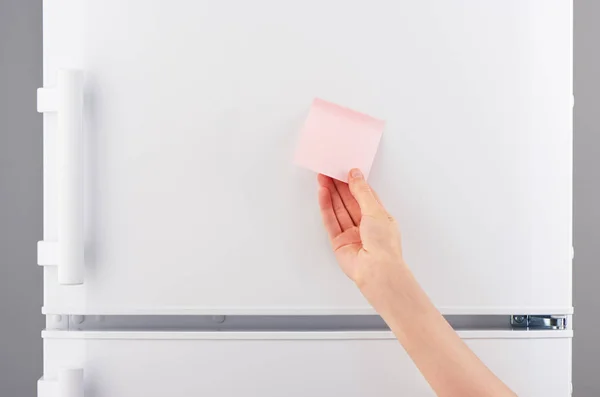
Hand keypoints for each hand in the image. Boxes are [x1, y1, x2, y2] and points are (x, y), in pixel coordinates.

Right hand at [317, 169, 407, 311]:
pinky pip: (330, 221)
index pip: (364, 195)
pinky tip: (323, 194)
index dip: (354, 182)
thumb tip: (355, 175)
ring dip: (330, 193)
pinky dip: (326, 207)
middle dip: (339, 186)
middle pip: (349, 201)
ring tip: (322, 178)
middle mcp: (365, 225)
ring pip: (338, 209)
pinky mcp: (339, 242)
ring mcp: (351, 234)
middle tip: (329, 171)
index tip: (344, 169)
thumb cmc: (384, 245)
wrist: (377, 270)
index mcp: (379, 217)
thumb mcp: (375, 211)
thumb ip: (362, 192)